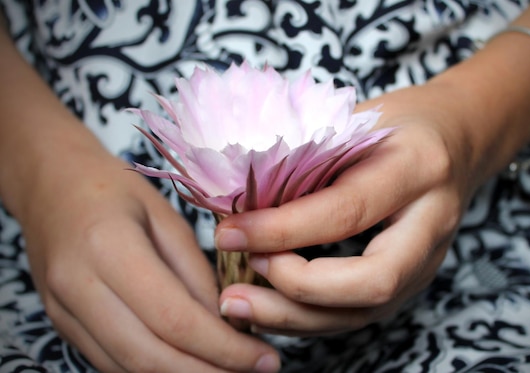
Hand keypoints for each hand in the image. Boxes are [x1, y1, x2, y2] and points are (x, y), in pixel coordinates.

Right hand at [20, 144, 279, 371]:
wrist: (52, 184)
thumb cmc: (115, 190)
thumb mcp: (167, 217)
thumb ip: (195, 273)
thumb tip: (226, 324)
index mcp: (109, 247)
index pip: (174, 318)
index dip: (223, 347)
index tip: (261, 357)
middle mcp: (78, 286)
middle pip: (149, 355)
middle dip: (206, 371)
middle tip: (252, 371)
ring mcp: (62, 310)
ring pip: (127, 367)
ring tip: (226, 370)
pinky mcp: (60, 323)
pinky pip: (111, 361)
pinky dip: (152, 369)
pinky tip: (187, 363)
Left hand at [215, 82, 481, 335]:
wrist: (461, 139)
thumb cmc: (403, 123)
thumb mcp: (358, 121)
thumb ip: (310, 156)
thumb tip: (241, 198)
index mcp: (417, 167)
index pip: (346, 211)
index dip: (283, 229)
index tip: (229, 233)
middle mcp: (432, 223)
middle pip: (372, 282)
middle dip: (297, 289)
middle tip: (240, 279)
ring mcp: (429, 260)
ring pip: (365, 312)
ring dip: (295, 318)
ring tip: (239, 305)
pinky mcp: (413, 281)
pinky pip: (359, 313)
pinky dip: (308, 317)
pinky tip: (269, 307)